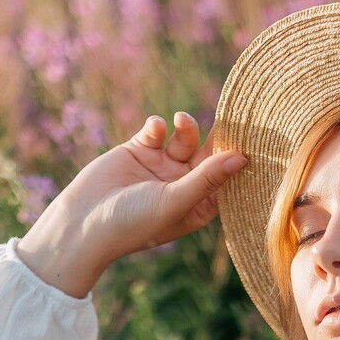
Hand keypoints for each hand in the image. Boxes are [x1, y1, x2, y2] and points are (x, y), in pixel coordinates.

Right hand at [43, 108, 248, 268]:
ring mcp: (161, 168)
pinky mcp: (138, 151)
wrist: (84, 223)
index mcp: (198, 206)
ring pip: (185, 140)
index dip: (239, 160)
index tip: (256, 139)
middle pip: (210, 155)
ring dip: (186, 128)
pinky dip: (159, 126)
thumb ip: (206, 179)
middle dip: (217, 137)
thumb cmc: (134, 223)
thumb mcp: (174, 201)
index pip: (227, 179)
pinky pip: (157, 132)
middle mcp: (183, 186)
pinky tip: (155, 129)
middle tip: (230, 115)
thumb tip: (241, 158)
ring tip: (181, 121)